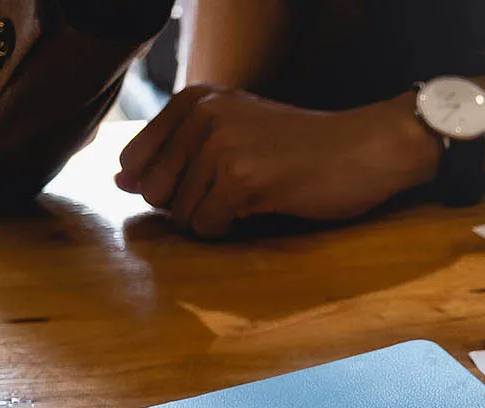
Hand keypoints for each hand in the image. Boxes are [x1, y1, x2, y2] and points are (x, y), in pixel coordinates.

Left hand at [115, 85, 438, 237]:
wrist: (366, 149)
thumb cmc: (305, 149)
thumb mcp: (236, 132)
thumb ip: (177, 152)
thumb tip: (119, 181)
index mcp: (195, 100)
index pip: (135, 161)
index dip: (167, 186)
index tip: (210, 182)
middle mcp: (202, 116)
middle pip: (156, 191)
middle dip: (189, 205)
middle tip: (236, 193)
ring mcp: (220, 146)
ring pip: (182, 214)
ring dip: (215, 219)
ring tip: (256, 196)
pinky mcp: (241, 179)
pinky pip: (208, 226)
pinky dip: (230, 229)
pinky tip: (263, 206)